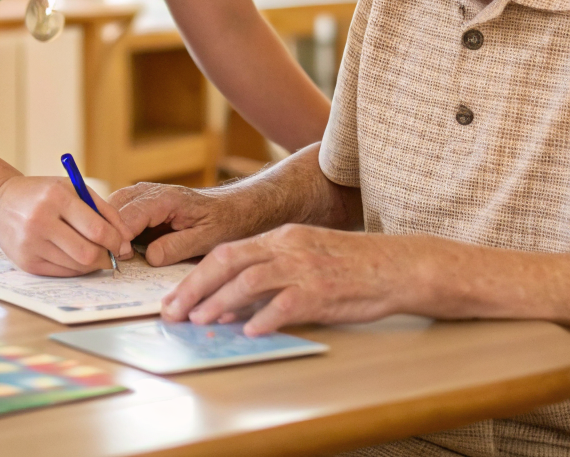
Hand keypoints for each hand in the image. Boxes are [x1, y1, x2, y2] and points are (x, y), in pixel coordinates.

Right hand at [0, 175, 132, 276]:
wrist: (1, 201)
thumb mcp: (73, 188)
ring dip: (92, 264)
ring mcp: (31, 244)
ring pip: (76, 266)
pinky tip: (76, 257)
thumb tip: (126, 238)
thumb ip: (103, 209)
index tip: (122, 244)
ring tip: (94, 253)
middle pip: (87, 253)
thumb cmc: (44, 193)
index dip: (116, 241)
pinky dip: (76, 268)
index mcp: (57, 198)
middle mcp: (41, 221)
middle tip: (112, 254)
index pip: (96, 229)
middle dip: (107, 257)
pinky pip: (62, 273)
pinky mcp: (26, 262)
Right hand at [110, 181, 263, 265]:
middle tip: (108, 257)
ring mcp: (144, 195)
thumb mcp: (207, 239)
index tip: (120, 257)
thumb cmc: (224, 222)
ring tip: (108, 251)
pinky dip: (112, 226)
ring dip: (106, 227)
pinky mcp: (142, 204)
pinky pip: (119, 211)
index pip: (130, 214)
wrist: (235, 208)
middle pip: (114, 207)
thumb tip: (148, 257)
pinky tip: (115, 245)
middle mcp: (151, 192)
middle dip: (107, 231)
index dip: (120, 237)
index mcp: (166, 199)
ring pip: (112, 206)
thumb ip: (177, 247)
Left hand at [161, 224, 416, 334]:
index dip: (196, 275)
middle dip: (196, 287)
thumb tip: (230, 307)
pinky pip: (285, 305)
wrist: (395, 266)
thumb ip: (269, 275)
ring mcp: (305, 268)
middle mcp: (288, 247)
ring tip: (201, 322)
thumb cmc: (350, 265)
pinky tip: (249, 332)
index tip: (176, 297)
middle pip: (228, 262)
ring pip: (249, 281)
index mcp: (281, 237)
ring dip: (220, 303)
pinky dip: (263, 319)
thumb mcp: (305, 258)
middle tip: (174, 310)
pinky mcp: (322, 290)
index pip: (227, 252)